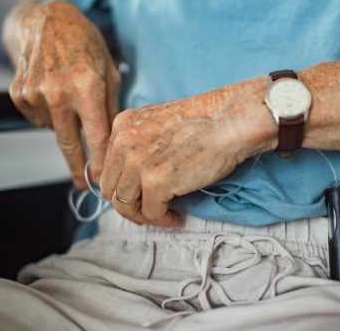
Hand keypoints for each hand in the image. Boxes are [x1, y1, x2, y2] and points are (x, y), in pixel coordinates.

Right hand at [6, 0, 120, 187]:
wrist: (49, 20)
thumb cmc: (86, 45)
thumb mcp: (110, 72)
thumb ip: (111, 108)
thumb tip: (113, 143)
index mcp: (87, 86)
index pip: (95, 136)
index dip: (99, 162)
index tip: (102, 179)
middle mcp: (59, 91)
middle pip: (69, 143)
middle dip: (78, 167)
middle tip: (84, 184)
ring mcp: (35, 92)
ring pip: (54, 130)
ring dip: (65, 126)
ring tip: (71, 101)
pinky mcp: (19, 93)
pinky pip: (38, 119)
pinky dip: (49, 115)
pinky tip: (54, 94)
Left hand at [99, 78, 275, 226]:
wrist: (231, 120)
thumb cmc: (206, 122)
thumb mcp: (159, 122)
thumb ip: (141, 142)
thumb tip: (135, 174)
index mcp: (123, 125)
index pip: (108, 167)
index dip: (121, 187)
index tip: (136, 196)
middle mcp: (124, 142)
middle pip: (111, 189)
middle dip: (129, 205)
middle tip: (148, 211)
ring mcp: (138, 163)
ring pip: (125, 205)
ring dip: (144, 215)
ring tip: (163, 215)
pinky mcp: (156, 182)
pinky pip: (151, 214)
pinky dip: (163, 220)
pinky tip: (176, 217)